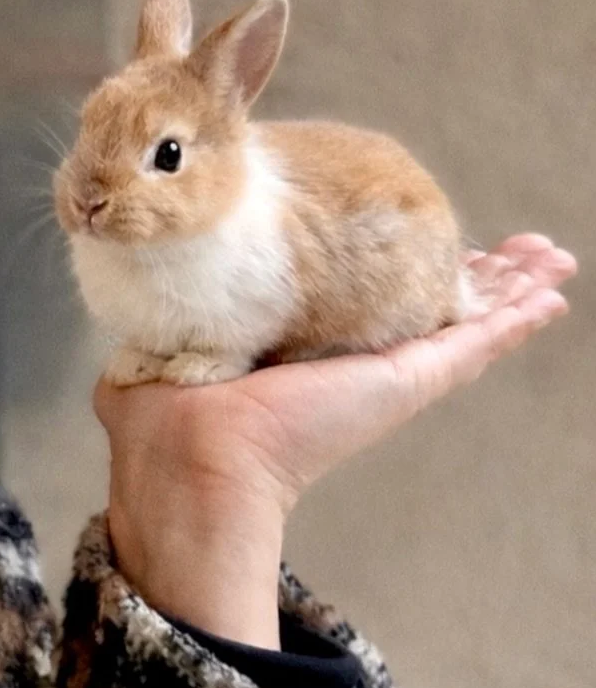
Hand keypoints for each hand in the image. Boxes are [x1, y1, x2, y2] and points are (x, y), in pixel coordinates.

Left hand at [95, 234, 576, 644]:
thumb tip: (136, 355)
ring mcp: (387, 372)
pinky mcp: (406, 379)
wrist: (195, 452)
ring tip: (552, 263)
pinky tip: (550, 295)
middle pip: (429, 306)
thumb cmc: (168, 409)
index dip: (394, 267)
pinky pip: (473, 344)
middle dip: (475, 274)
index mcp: (300, 346)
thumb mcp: (172, 350)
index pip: (359, 299)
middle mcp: (351, 359)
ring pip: (466, 322)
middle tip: (519, 249)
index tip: (421, 236)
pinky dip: (514, 319)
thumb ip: (168, 346)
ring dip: (511, 290)